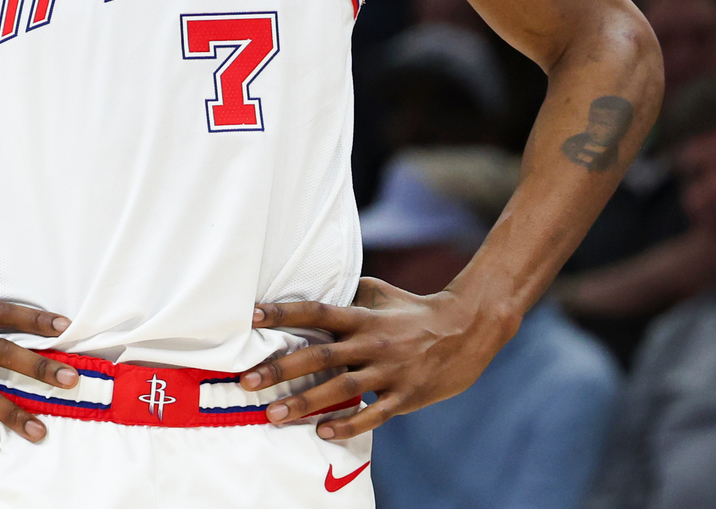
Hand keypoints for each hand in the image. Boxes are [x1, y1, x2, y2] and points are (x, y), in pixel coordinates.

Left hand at [240, 278, 521, 439]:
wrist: (467, 329)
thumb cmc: (414, 309)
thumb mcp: (381, 293)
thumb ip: (347, 293)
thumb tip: (312, 283)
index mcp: (364, 316)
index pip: (317, 311)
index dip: (284, 313)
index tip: (252, 316)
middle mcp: (372, 342)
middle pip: (320, 355)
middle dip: (281, 369)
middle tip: (248, 381)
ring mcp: (389, 371)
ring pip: (340, 389)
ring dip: (304, 403)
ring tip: (273, 415)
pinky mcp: (405, 395)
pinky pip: (373, 414)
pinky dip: (349, 424)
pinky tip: (324, 432)